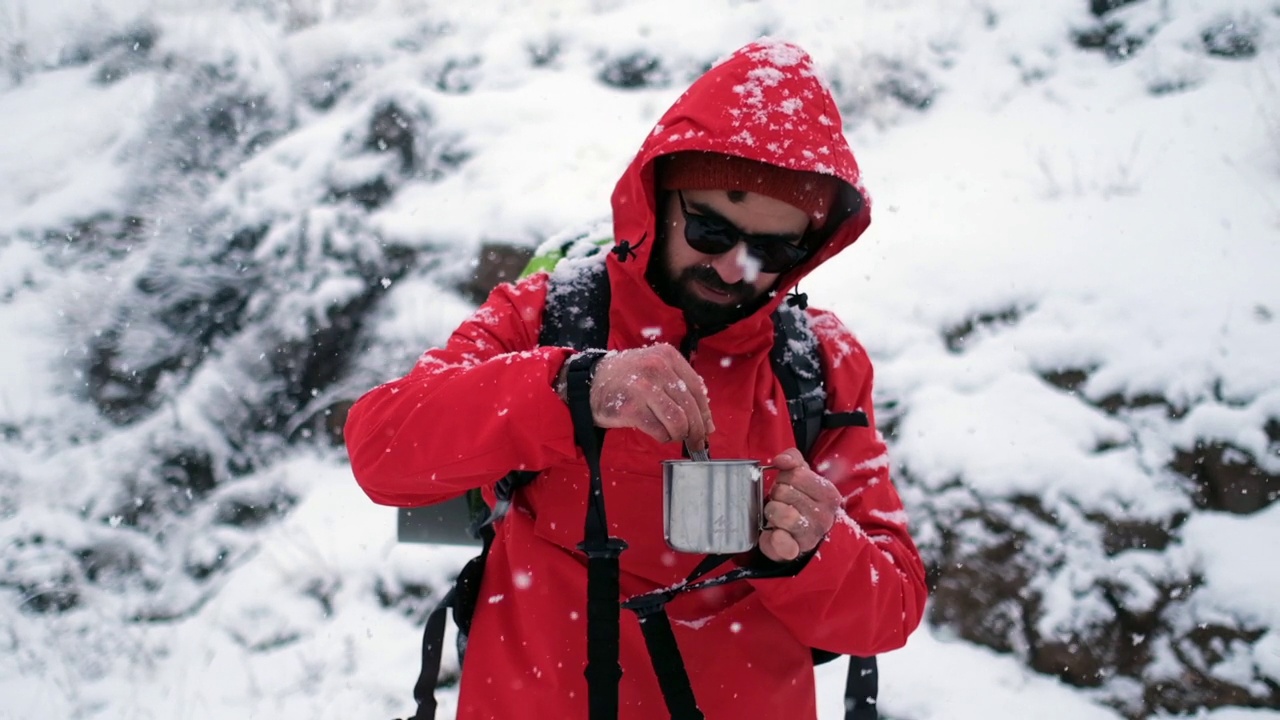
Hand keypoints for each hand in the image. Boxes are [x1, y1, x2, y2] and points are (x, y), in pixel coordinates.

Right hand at [579, 345, 714, 447]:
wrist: (590, 383)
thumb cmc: (628, 380)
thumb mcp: (656, 372)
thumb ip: (682, 391)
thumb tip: (707, 425)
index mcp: (667, 356)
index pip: (697, 388)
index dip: (705, 412)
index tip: (707, 428)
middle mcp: (656, 368)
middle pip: (690, 407)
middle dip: (696, 430)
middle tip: (697, 443)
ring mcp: (643, 387)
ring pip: (678, 421)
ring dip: (679, 435)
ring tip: (673, 436)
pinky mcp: (630, 408)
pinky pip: (659, 430)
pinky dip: (663, 437)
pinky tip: (658, 434)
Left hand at [760, 448, 840, 561]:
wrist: (793, 534)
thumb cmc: (797, 501)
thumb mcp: (799, 474)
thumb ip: (793, 459)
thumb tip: (782, 460)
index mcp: (829, 494)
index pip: (796, 474)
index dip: (784, 477)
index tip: (788, 486)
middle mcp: (824, 516)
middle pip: (784, 491)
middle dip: (777, 494)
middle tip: (782, 502)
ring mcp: (811, 535)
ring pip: (779, 512)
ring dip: (772, 511)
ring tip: (777, 516)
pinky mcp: (795, 551)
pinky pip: (781, 541)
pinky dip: (775, 537)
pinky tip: (775, 533)